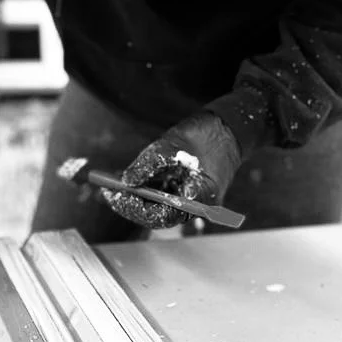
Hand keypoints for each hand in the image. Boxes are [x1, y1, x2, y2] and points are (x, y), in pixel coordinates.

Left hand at [103, 112, 241, 228]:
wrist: (232, 126)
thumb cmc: (207, 135)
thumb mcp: (170, 146)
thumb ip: (147, 165)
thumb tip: (126, 181)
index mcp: (197, 200)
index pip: (159, 215)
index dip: (133, 207)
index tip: (113, 196)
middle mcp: (196, 205)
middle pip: (157, 213)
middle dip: (131, 203)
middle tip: (108, 192)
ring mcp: (193, 198)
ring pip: (159, 203)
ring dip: (137, 195)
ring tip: (114, 184)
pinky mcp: (189, 189)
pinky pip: (165, 193)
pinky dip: (147, 187)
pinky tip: (131, 178)